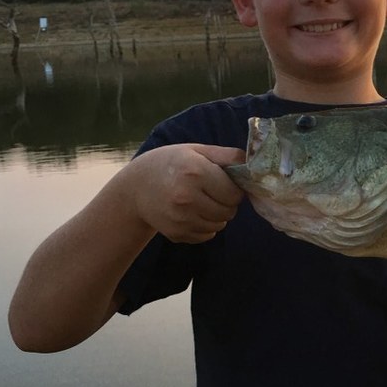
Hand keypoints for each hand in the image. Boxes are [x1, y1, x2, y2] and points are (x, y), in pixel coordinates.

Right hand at [126, 143, 245, 242]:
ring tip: (201, 201)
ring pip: (220, 225)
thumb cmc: (169, 164)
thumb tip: (252, 163)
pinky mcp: (177, 234)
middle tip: (212, 192)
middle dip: (226, 202)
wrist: (134, 188)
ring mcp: (181, 219)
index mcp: (195, 172)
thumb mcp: (195, 151)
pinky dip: (205, 225)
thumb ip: (226, 155)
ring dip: (217, 215)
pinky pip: (207, 235)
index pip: (234, 193)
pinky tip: (192, 212)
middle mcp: (187, 197)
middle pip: (229, 211)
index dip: (233, 188)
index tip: (223, 183)